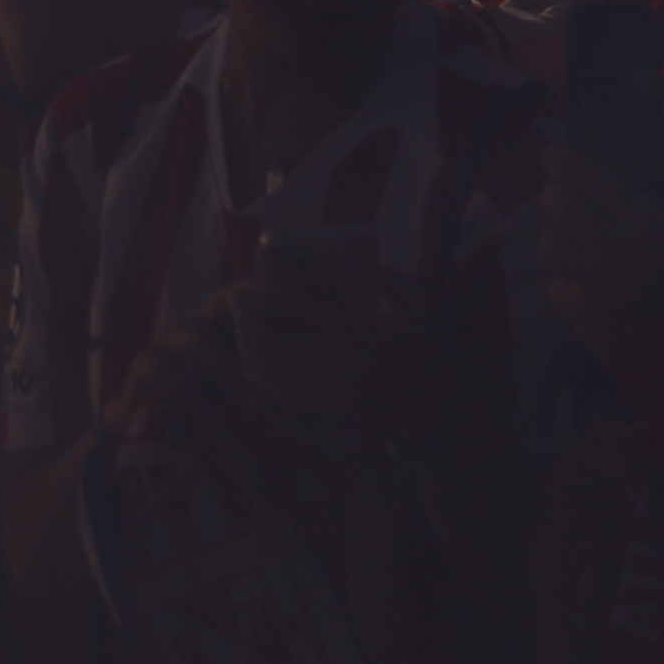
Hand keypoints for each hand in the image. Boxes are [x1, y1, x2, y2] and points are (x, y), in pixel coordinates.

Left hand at [217, 250, 475, 443]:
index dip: (280, 289)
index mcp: (361, 329)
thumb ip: (385, 280)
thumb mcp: (419, 301)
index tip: (262, 274)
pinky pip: (280, 391)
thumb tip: (351, 260)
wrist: (427, 403)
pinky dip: (258, 376)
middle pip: (277, 340)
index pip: (308, 306)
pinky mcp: (322, 403)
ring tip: (237, 326)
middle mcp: (336, 359)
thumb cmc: (428, 346)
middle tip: (235, 297)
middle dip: (249, 318)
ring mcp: (326, 385)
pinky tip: (247, 364)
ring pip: (273, 368)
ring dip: (249, 346)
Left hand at [540, 143, 663, 379]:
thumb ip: (638, 214)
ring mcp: (593, 281)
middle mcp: (617, 247)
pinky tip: (585, 287)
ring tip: (570, 242)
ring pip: (550, 244)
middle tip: (555, 196)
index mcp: (649, 224)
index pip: (595, 182)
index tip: (548, 154)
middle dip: (553, 197)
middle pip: (562, 207)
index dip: (565, 164)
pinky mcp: (578, 310)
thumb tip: (592, 189)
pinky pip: (557, 284)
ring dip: (556, 238)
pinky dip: (566, 282)